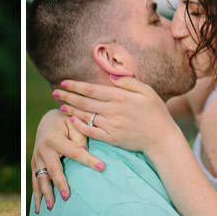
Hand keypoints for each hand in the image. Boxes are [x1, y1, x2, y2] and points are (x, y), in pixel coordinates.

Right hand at [30, 108, 103, 212]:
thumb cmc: (66, 123)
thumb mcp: (74, 124)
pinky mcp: (35, 165)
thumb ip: (80, 137)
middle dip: (59, 184)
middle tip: (67, 197)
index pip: (74, 151)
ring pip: (41, 178)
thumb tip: (85, 152)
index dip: (88, 160)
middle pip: (52, 169)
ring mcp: (37, 158)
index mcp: (54, 138)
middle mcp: (43, 149)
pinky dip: (36, 195)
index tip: (102, 167)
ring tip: (51, 207)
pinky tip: (38, 209)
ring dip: (45, 193)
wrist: (47, 121)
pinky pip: (35, 181)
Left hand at [53, 76, 178, 155]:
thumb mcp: (147, 91)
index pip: (92, 89)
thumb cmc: (156, 112)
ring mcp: (111, 125)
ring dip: (71, 110)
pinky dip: (80, 126)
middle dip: (68, 96)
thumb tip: (112, 77)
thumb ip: (129, 82)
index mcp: (120, 97)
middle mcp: (113, 110)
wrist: (162, 138)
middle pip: (85, 102)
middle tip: (55, 92)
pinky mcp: (111, 138)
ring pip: (86, 116)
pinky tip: (72, 120)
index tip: (64, 82)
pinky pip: (91, 131)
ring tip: (60, 105)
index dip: (76, 86)